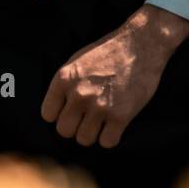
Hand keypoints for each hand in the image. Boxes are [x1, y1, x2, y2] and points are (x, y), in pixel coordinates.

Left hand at [41, 4, 188, 148]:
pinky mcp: (121, 116)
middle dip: (75, 126)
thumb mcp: (77, 61)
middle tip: (86, 118)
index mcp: (64, 79)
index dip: (59, 114)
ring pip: (84, 140)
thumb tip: (57, 110)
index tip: (70, 110)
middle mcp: (79, 94)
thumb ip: (64, 85)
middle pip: (64, 131)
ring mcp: (100, 106)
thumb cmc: (108, 52)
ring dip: (93, 133)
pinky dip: (111, 137)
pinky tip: (115, 125)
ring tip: (101, 121)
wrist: (141, 44)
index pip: (48, 115)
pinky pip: (107, 143)